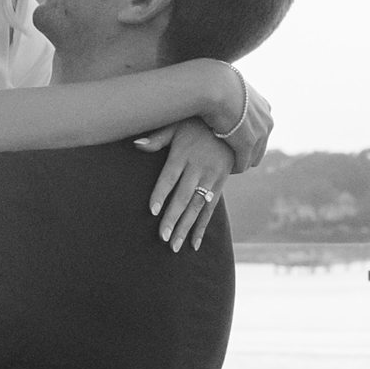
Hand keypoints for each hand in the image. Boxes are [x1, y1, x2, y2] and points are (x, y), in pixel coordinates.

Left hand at [138, 117, 233, 252]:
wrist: (233, 122)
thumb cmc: (196, 124)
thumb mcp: (177, 125)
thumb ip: (157, 138)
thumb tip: (136, 144)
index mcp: (184, 154)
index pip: (170, 177)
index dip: (161, 193)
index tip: (151, 211)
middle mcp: (199, 168)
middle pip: (184, 196)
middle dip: (173, 218)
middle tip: (162, 237)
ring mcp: (212, 178)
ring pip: (197, 207)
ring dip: (185, 227)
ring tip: (174, 246)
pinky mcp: (220, 185)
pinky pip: (210, 209)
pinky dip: (202, 227)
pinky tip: (194, 244)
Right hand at [220, 74, 274, 172]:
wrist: (215, 86)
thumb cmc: (216, 82)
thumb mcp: (230, 86)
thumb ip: (233, 93)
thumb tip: (225, 90)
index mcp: (265, 107)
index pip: (261, 129)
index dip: (247, 137)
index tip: (232, 140)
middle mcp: (267, 121)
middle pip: (260, 146)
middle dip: (246, 153)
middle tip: (229, 156)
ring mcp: (259, 134)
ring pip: (252, 158)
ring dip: (240, 162)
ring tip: (224, 164)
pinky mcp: (247, 145)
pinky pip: (242, 164)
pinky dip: (233, 168)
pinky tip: (222, 168)